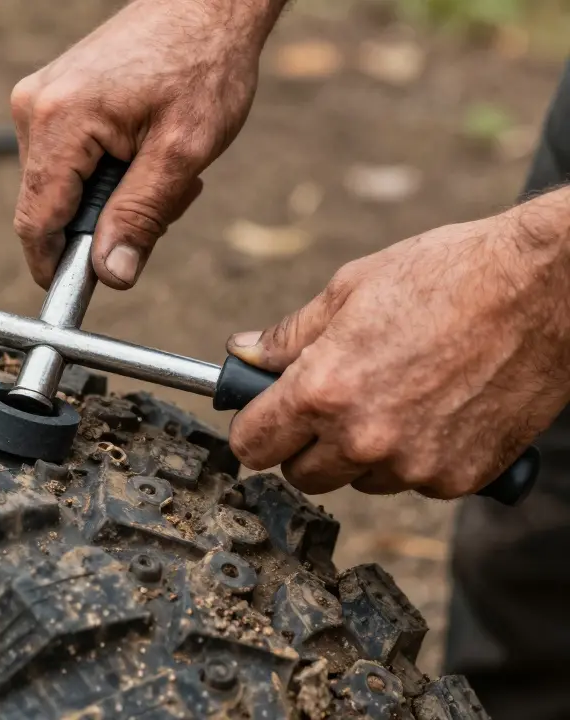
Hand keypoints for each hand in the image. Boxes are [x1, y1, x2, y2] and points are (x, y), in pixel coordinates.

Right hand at [10, 0, 285, 289]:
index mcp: (59, 121)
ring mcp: (38, 100)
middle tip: (165, 203)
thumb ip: (141, 216)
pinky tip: (145, 148)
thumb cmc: (203, 64)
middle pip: (48, 207)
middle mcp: (34, 109)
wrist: (207, 3)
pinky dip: (107, 170)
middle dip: (102, 224)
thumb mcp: (183, 152)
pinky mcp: (51, 98)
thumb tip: (111, 275)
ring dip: (110, 196)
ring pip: (60, 187)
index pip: (36, 221)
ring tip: (162, 165)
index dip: (57, 267)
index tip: (88, 289)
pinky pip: (67, 159)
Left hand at [226, 188, 569, 498]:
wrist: (546, 290)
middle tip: (331, 403)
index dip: (254, 430)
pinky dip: (417, 456)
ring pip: (360, 481)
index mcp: (323, 390)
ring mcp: (414, 465)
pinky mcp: (460, 478)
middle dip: (307, 445)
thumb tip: (242, 354)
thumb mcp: (350, 289)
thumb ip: (288, 336)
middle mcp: (364, 438)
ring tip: (397, 394)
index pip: (254, 446)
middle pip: (303, 476)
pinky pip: (415, 482)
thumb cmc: (450, 276)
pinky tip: (438, 409)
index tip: (262, 418)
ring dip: (364, 453)